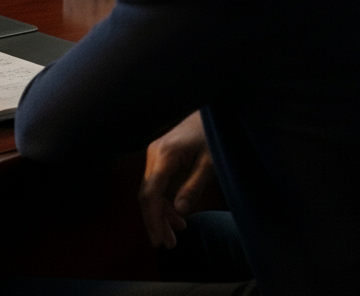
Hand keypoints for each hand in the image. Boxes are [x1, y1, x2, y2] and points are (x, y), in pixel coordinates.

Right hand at [140, 111, 221, 248]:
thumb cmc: (213, 136)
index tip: (160, 240)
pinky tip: (177, 217)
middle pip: (146, 195)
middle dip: (156, 221)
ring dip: (161, 214)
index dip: (153, 219)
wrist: (211, 114)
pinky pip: (156, 185)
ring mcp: (154, 156)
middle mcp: (154, 155)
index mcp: (165, 155)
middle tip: (169, 244)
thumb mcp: (210, 163)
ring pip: (150, 192)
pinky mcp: (159, 158)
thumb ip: (194, 187)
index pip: (150, 193)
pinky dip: (164, 202)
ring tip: (177, 233)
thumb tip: (179, 212)